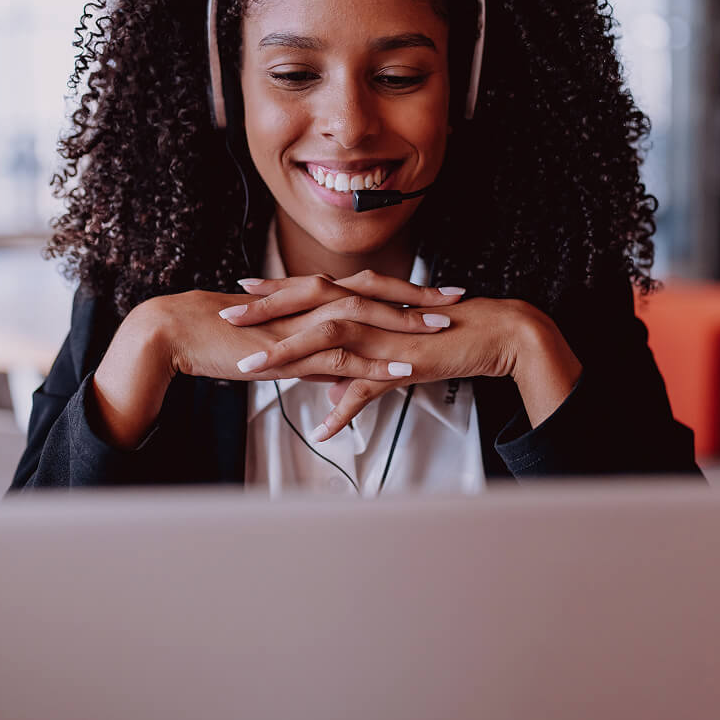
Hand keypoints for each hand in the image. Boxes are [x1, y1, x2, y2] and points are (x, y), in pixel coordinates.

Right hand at [151, 279, 452, 386]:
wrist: (182, 331)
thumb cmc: (223, 335)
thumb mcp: (277, 341)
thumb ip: (310, 352)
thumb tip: (334, 370)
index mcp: (310, 295)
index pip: (368, 286)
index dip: (406, 289)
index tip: (439, 291)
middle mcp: (312, 301)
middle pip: (377, 294)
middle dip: (420, 298)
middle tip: (458, 301)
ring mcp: (304, 324)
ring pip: (366, 322)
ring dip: (406, 327)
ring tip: (442, 333)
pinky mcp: (292, 351)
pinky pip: (343, 359)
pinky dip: (376, 365)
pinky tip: (402, 371)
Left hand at [227, 273, 539, 441]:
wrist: (491, 333)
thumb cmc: (444, 334)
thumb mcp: (391, 353)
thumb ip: (355, 372)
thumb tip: (329, 392)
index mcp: (365, 301)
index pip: (311, 290)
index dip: (275, 292)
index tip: (239, 293)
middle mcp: (370, 310)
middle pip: (308, 304)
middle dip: (265, 311)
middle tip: (227, 317)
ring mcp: (384, 334)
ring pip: (327, 338)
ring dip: (287, 353)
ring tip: (251, 368)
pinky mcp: (403, 360)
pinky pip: (367, 386)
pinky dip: (343, 407)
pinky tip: (322, 428)